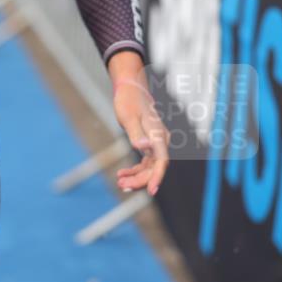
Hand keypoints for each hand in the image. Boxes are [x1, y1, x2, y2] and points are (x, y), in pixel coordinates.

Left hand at [112, 79, 169, 196]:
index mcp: (158, 135)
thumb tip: (144, 147)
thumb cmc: (129, 101)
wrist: (130, 90)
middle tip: (121, 185)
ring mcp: (156, 144)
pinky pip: (145, 162)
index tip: (151, 191)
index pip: (161, 162)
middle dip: (140, 180)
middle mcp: (160, 141)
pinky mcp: (150, 144)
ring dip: (136, 177)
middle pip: (154, 168)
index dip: (157, 177)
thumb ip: (136, 134)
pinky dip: (135, 170)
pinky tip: (123, 174)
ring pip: (150, 168)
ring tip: (120, 182)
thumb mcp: (128, 117)